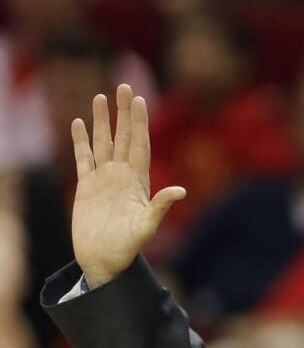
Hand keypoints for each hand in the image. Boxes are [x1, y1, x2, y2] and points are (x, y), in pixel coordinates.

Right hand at [71, 84, 184, 287]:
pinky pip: (83, 158)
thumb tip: (181, 190)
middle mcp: (122, 175)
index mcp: (138, 181)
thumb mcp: (146, 226)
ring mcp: (103, 179)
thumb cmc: (127, 247)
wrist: (105, 261)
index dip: (140, 122)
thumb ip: (161, 206)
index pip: (140, 144)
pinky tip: (79, 123)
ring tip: (101, 97)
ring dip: (102, 121)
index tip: (140, 100)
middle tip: (124, 86)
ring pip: (102, 143)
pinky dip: (81, 141)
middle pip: (123, 137)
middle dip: (124, 113)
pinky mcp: (85, 187)